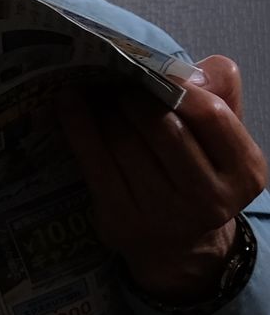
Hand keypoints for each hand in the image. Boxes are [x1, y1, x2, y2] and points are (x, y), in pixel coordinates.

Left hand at [57, 55, 262, 304]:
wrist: (181, 245)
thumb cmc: (200, 174)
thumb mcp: (224, 140)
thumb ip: (221, 96)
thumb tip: (190, 70)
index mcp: (245, 171)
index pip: (211, 115)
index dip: (178, 85)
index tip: (153, 69)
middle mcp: (210, 197)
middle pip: (162, 127)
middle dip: (134, 95)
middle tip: (116, 76)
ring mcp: (164, 212)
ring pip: (124, 141)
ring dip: (105, 108)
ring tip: (96, 90)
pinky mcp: (121, 218)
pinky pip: (92, 160)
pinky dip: (77, 124)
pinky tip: (68, 101)